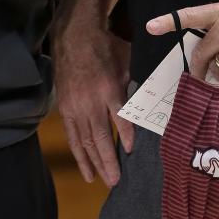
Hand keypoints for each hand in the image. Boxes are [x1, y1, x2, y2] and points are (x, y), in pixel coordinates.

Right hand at [52, 27, 132, 186]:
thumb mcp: (127, 61)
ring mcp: (75, 107)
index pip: (119, 117)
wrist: (74, 37)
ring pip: (85, 141)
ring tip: (104, 181)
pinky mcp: (65, 109)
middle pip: (100, 137)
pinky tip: (87, 171)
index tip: (132, 153)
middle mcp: (90, 101)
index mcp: (108, 88)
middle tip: (117, 182)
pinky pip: (72, 137)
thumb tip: (153, 103)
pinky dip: (79, 155)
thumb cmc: (106, 47)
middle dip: (109, 161)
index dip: (125, 136)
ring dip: (95, 163)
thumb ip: (136, 84)